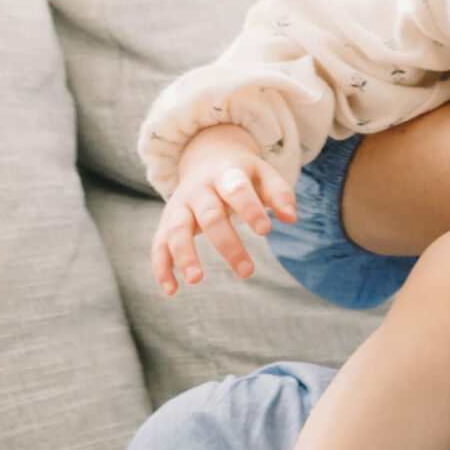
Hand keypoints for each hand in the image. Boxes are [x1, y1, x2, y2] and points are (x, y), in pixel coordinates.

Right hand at [152, 125, 297, 297]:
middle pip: (210, 216)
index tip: (265, 230)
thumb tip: (291, 219)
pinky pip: (158, 245)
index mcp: (225, 173)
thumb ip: (280, 194)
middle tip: (247, 272)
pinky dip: (161, 267)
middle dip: (227, 244)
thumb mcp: (263, 174)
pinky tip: (171, 290)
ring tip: (196, 280)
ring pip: (176, 230)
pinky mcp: (166, 223)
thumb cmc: (241, 174)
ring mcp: (179, 206)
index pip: (237, 189)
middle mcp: (199, 190)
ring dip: (184, 254)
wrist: (206, 159)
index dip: (250, 208)